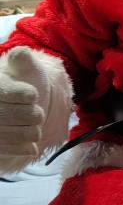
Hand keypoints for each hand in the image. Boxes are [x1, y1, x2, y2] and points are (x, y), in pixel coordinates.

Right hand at [0, 47, 49, 166]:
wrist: (19, 108)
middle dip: (31, 115)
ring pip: (8, 134)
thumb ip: (22, 60)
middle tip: (37, 114)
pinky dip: (23, 149)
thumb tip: (21, 54)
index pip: (3, 91)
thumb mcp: (23, 68)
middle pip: (6, 115)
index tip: (33, 95)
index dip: (22, 94)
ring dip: (30, 133)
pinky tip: (32, 146)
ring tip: (35, 127)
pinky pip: (6, 150)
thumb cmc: (21, 83)